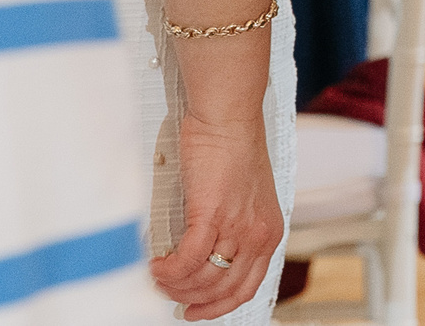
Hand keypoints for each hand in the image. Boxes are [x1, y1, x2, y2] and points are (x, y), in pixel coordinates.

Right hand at [149, 110, 283, 320]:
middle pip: (223, 288)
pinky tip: (156, 266)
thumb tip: (208, 253)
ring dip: (176, 285)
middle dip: (192, 299)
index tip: (198, 310)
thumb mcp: (247, 196)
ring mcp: (236, 226)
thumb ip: (235, 226)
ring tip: (158, 278)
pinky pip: (187, 259)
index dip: (220, 306)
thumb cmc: (233, 147)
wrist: (228, 118)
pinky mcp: (212, 215)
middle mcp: (256, 234)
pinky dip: (169, 269)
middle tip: (170, 296)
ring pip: (203, 278)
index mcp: (268, 231)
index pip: (247, 286)